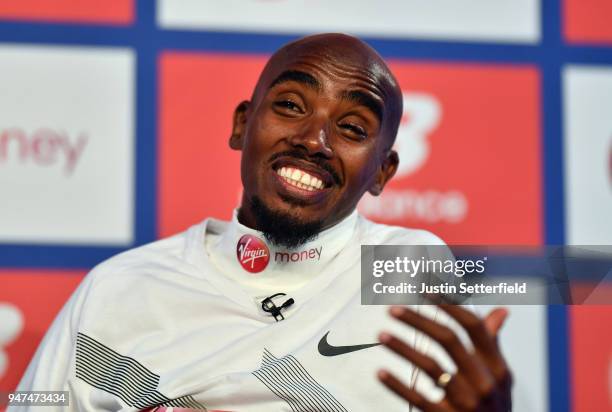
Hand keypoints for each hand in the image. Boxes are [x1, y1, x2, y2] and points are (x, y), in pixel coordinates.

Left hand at [377, 304, 511, 410]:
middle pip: (448, 339)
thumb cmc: (494, 406)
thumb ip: (493, 344)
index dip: (449, 304)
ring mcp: (467, 402)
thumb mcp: (500, 377)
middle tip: (392, 309)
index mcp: (498, 367)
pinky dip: (397, 385)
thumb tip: (501, 311)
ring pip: (430, 366)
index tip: (425, 289)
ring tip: (381, 335)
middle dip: (418, 320)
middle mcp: (485, 383)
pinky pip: (418, 397)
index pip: (473, 326)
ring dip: (402, 348)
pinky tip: (380, 372)